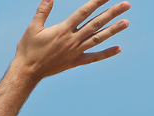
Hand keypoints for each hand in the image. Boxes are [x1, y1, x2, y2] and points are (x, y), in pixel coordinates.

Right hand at [12, 0, 128, 81]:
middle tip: (126, 4)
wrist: (27, 71)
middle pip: (96, 23)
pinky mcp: (75, 62)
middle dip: (112, 13)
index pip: (83, 12)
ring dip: (113, 30)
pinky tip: (118, 48)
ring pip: (98, 39)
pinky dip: (106, 54)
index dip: (96, 2)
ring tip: (126, 22)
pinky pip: (93, 58)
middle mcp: (72, 40)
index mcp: (63, 30)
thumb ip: (42, 11)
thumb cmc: (28, 49)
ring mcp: (75, 51)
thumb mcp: (32, 28)